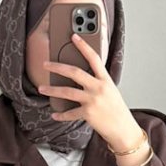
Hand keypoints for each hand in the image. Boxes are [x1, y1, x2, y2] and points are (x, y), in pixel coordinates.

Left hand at [37, 33, 143, 151]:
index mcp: (105, 80)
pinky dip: (61, 115)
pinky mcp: (88, 114)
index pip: (94, 58)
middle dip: (57, 67)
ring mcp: (92, 100)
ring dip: (52, 89)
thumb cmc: (116, 110)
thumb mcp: (110, 91)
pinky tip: (54, 114)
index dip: (84, 46)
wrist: (123, 129)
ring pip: (67, 92)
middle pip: (74, 72)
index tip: (74, 36)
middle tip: (46, 64)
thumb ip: (97, 82)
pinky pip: (70, 113)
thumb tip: (80, 77)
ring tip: (41, 88)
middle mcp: (98, 88)